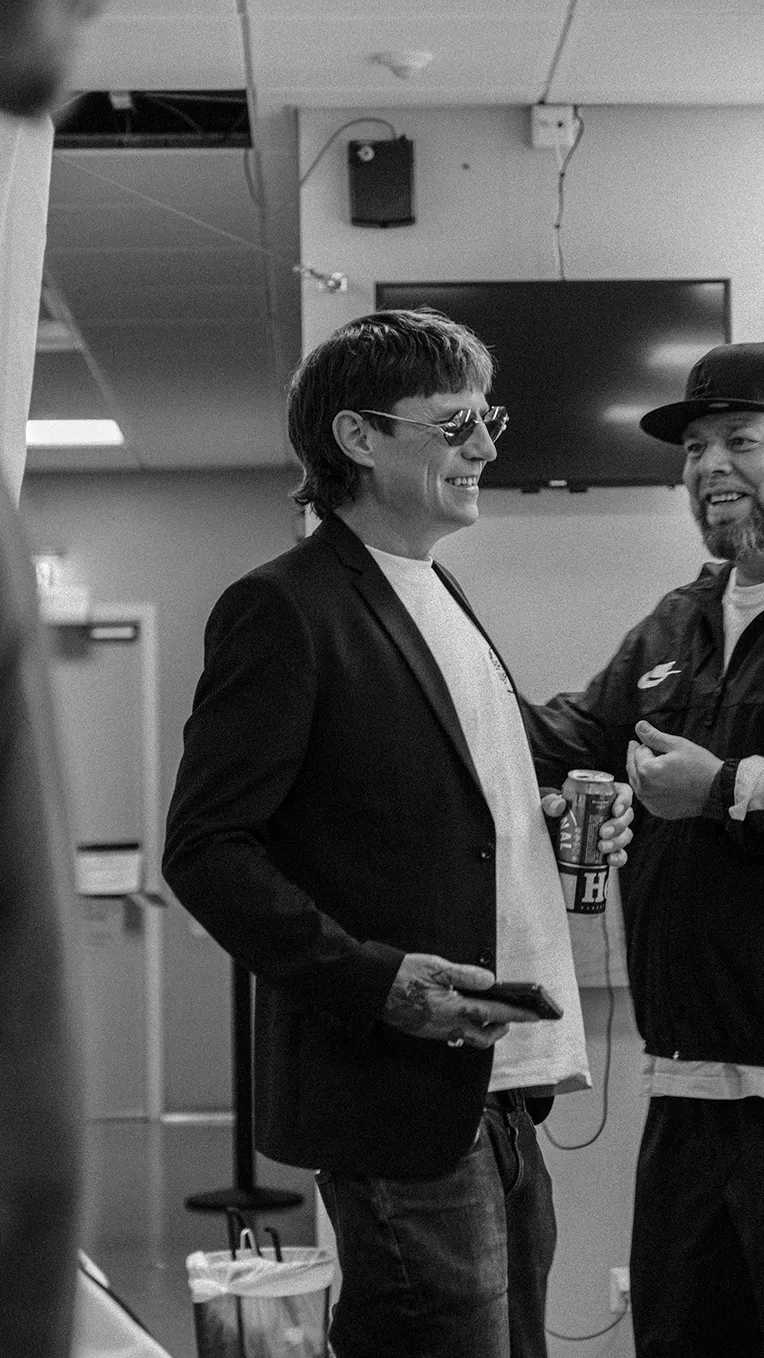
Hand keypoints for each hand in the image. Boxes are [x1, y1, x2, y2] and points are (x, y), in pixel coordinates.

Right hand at [382, 954, 538, 1048]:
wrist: (374, 989)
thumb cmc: (402, 976)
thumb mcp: (436, 967)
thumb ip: (465, 974)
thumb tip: (490, 980)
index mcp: (455, 1008)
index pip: (495, 1014)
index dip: (517, 1014)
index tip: (533, 1014)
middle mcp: (449, 1025)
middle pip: (485, 1036)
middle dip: (502, 1028)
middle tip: (513, 1016)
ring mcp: (437, 1031)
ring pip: (470, 1038)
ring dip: (485, 1030)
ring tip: (492, 1016)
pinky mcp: (427, 1032)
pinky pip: (455, 1036)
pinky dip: (468, 1029)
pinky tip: (465, 1015)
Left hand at [541, 783, 633, 867]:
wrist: (552, 833)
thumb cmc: (556, 813)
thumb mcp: (551, 804)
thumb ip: (551, 802)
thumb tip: (559, 805)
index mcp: (604, 796)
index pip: (623, 793)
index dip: (624, 801)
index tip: (615, 810)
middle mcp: (611, 814)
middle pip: (627, 816)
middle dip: (618, 825)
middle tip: (603, 832)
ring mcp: (613, 833)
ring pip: (625, 835)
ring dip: (617, 842)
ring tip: (601, 846)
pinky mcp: (610, 850)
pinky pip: (621, 854)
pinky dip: (618, 858)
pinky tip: (609, 859)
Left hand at [627, 720, 722, 819]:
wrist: (717, 790)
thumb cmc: (701, 767)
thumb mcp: (677, 745)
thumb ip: (654, 736)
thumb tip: (639, 726)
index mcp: (647, 771)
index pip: (638, 752)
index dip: (645, 744)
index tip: (649, 741)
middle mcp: (645, 789)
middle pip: (632, 768)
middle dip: (635, 756)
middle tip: (636, 747)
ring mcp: (651, 802)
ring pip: (637, 783)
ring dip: (639, 772)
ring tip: (646, 762)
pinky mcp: (658, 810)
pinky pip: (646, 797)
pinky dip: (647, 787)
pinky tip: (654, 781)